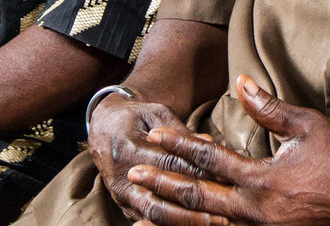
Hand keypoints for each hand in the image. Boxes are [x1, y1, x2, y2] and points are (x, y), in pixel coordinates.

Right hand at [88, 92, 213, 222]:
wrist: (103, 128)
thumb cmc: (134, 116)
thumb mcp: (156, 114)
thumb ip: (181, 131)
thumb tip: (209, 144)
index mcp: (129, 148)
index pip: (169, 164)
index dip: (199, 172)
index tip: (225, 177)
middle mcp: (122, 177)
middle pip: (162, 197)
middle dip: (195, 206)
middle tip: (225, 211)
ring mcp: (122, 196)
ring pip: (155, 216)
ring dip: (186, 222)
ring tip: (214, 223)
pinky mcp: (124, 207)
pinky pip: (148, 222)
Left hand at [128, 75, 329, 225]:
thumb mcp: (308, 127)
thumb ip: (269, 107)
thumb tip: (241, 82)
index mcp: (262, 180)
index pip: (210, 158)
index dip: (179, 146)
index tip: (155, 137)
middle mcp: (255, 212)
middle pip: (198, 199)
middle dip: (163, 186)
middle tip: (133, 174)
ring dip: (172, 220)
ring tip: (141, 214)